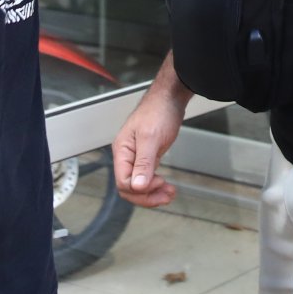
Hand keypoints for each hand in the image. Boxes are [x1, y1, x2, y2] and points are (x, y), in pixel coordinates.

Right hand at [112, 89, 185, 207]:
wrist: (170, 98)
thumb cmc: (158, 110)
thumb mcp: (151, 137)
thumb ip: (143, 163)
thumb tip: (137, 187)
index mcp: (122, 151)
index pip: (123, 182)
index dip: (140, 189)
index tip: (158, 182)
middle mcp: (126, 156)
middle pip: (129, 188)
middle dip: (147, 196)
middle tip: (166, 195)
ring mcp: (136, 157)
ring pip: (138, 185)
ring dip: (154, 193)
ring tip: (170, 193)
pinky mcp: (147, 156)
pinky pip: (147, 177)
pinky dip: (156, 185)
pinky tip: (166, 186)